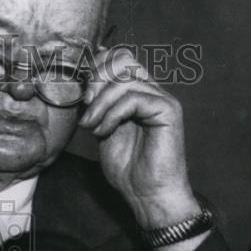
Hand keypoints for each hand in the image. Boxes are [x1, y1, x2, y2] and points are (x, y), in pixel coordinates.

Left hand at [78, 47, 198, 228]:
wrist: (146, 194)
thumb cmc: (126, 167)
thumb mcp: (101, 128)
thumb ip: (96, 103)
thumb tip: (83, 79)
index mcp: (137, 91)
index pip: (118, 57)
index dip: (95, 67)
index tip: (81, 95)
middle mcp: (152, 90)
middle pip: (123, 57)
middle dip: (96, 78)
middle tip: (85, 105)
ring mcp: (161, 98)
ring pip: (125, 79)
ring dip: (100, 103)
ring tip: (91, 127)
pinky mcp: (168, 110)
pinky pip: (133, 98)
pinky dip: (112, 114)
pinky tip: (104, 132)